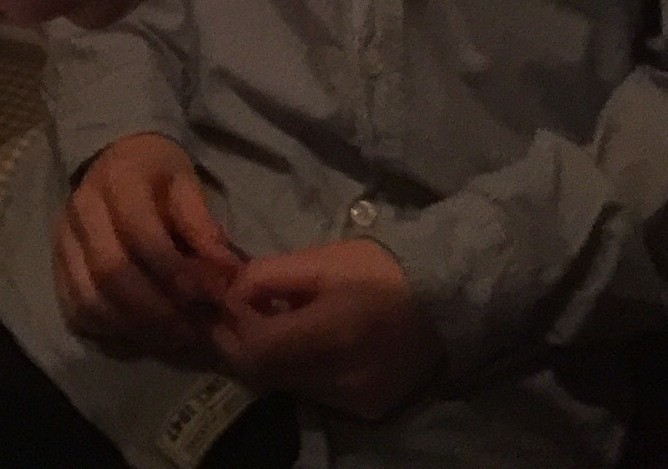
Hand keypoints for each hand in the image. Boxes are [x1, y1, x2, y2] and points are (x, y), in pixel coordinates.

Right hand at [56, 135, 239, 365]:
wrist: (113, 159)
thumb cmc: (157, 174)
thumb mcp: (187, 185)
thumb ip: (203, 228)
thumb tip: (229, 275)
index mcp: (117, 180)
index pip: (141, 234)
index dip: (175, 272)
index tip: (208, 298)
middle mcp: (81, 211)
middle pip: (111, 273)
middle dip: (157, 310)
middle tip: (193, 331)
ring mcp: (63, 242)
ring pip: (91, 300)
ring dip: (135, 328)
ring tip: (173, 338)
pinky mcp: (57, 268)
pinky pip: (77, 312)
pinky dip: (110, 332)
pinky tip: (143, 334)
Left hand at [210, 239, 441, 420]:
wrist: (445, 297)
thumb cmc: (380, 270)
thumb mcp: (321, 259)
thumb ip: (270, 276)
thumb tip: (233, 293)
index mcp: (329, 335)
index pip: (257, 349)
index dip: (231, 328)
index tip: (222, 304)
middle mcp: (340, 379)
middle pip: (268, 374)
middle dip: (242, 345)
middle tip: (232, 317)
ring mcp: (354, 399)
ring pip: (289, 386)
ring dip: (271, 359)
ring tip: (270, 325)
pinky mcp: (367, 408)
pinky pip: (316, 393)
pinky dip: (300, 371)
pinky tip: (305, 344)